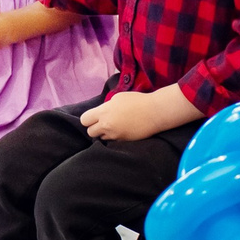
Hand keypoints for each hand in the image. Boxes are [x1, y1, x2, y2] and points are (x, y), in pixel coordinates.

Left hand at [80, 89, 194, 142]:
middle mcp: (106, 125)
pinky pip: (112, 142)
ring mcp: (115, 135)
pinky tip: (122, 131)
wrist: (155, 112)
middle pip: (90, 132)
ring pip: (101, 138)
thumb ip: (106, 106)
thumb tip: (101, 112)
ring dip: (104, 134)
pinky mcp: (123, 142)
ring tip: (114, 127)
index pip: (84, 120)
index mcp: (104, 112)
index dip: (88, 119)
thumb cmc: (137, 101)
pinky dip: (114, 138)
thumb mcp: (118, 98)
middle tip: (102, 124)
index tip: (94, 118)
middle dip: (94, 128)